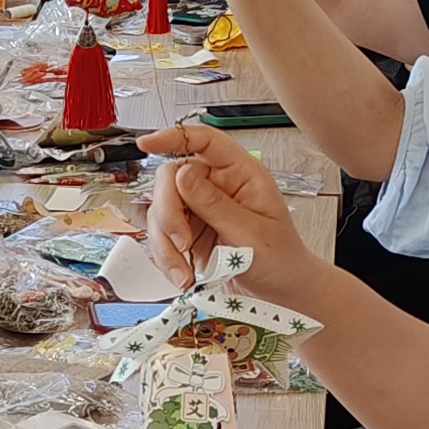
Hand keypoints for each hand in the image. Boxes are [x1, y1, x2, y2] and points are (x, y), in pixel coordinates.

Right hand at [139, 120, 313, 285]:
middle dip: (168, 212)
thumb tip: (183, 175)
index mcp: (240, 174)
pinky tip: (183, 275)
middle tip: (181, 242)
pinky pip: (161, 236)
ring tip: (184, 271)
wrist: (280, 291)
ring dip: (165, 244)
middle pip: (171, 178)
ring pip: (160, 211)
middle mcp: (216, 186)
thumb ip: (215, 205)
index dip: (175, 136)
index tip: (148, 144)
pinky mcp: (188, 232)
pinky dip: (166, 258)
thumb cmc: (280, 259)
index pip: (205, 141)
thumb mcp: (251, 233)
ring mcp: (199, 209)